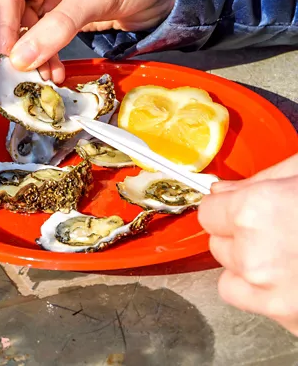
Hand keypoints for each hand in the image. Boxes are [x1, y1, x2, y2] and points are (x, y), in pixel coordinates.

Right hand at [0, 0, 175, 82]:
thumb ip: (55, 29)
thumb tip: (20, 61)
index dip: (3, 30)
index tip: (3, 61)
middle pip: (8, 12)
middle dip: (16, 47)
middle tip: (16, 78)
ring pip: (22, 29)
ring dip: (32, 56)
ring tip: (42, 81)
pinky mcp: (53, 7)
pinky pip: (39, 36)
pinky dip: (45, 56)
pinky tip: (53, 73)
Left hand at [198, 153, 297, 333]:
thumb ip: (264, 178)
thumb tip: (226, 188)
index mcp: (257, 211)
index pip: (209, 212)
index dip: (226, 207)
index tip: (238, 205)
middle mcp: (256, 255)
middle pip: (220, 244)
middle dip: (240, 234)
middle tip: (277, 226)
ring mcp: (272, 293)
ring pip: (232, 277)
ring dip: (250, 266)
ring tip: (288, 253)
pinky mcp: (290, 319)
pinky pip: (256, 304)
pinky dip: (268, 293)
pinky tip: (296, 277)